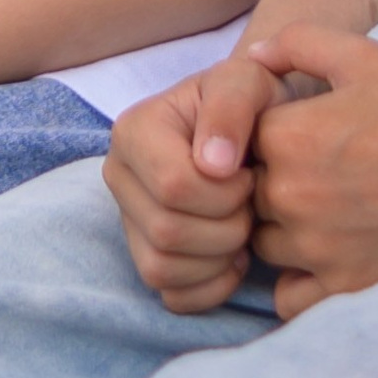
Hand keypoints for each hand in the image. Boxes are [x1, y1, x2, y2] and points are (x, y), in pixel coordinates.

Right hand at [104, 53, 282, 311]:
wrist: (258, 126)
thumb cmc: (252, 101)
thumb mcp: (248, 80)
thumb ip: (231, 106)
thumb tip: (213, 165)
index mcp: (133, 130)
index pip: (173, 187)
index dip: (224, 192)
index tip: (249, 172)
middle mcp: (119, 177)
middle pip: (166, 232)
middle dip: (226, 226)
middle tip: (251, 203)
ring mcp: (129, 222)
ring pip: (162, 268)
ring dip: (218, 257)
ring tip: (242, 225)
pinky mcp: (147, 257)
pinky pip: (170, 296)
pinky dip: (211, 287)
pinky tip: (233, 256)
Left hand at [241, 23, 377, 318]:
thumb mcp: (359, 55)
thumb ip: (296, 43)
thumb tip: (250, 58)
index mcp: (286, 137)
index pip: (237, 140)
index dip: (261, 136)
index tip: (291, 133)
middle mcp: (290, 195)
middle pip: (246, 194)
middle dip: (269, 182)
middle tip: (312, 170)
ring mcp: (314, 245)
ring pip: (263, 243)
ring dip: (281, 229)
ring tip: (321, 208)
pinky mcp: (342, 282)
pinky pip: (288, 297)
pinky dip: (296, 280)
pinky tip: (321, 253)